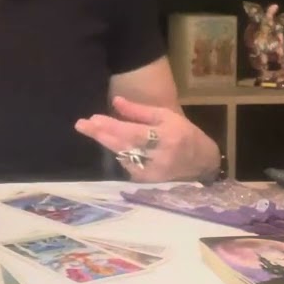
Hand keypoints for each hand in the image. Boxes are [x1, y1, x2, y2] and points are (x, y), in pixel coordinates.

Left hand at [75, 96, 218, 182]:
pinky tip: (110, 143)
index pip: (133, 132)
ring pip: (123, 156)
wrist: (202, 163)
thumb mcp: (166, 116)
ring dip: (106, 143)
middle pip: (124, 146)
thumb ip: (139, 111)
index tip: (93, 119)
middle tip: (81, 125)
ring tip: (90, 129)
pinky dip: (118, 153)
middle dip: (100, 135)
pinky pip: (127, 165)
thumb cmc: (184, 134)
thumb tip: (115, 101)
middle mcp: (158, 157)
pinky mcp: (147, 182)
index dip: (112, 127)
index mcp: (166, 137)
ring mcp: (152, 173)